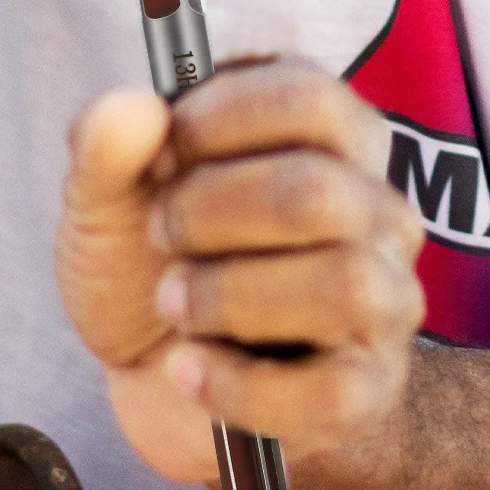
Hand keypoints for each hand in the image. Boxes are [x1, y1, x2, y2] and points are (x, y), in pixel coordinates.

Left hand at [56, 59, 425, 483]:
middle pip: (319, 192)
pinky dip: (239, 384)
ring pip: (344, 286)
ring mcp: (384, 303)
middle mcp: (376, 213)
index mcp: (332, 139)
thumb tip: (131, 108)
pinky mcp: (369, 390)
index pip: (309, 98)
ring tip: (175, 303)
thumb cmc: (153, 264)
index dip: (218, 120)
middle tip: (160, 233)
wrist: (155, 376)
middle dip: (210, 214)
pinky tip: (188, 369)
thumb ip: (104, 148)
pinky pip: (331, 391)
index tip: (165, 152)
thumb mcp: (106, 200)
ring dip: (229, 296)